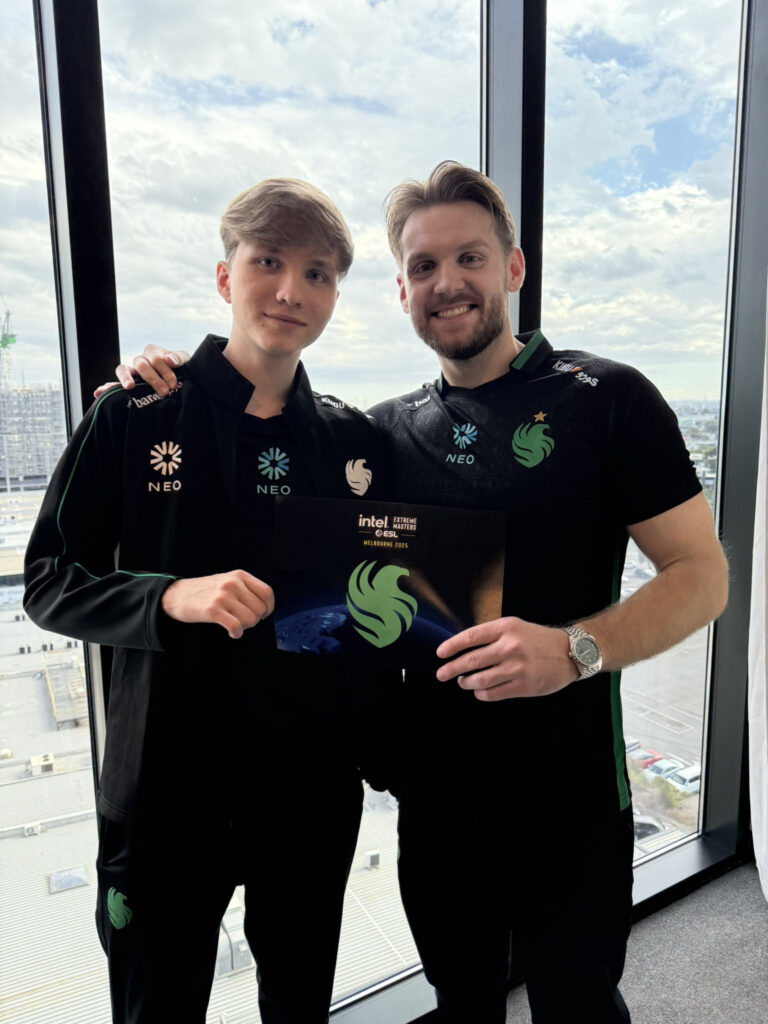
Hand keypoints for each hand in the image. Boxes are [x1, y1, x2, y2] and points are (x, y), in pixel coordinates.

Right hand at [93, 345, 190, 397]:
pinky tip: (98, 393)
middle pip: (141, 365)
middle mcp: (141, 360)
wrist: (182, 380)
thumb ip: (178, 357)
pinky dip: (107, 387)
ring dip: (126, 378)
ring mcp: (133, 372)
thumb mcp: (184, 361)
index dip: (164, 370)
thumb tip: (168, 360)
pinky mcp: (130, 384)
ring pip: (123, 369)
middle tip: (165, 391)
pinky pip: (114, 384)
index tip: (173, 383)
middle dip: (153, 379)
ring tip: (129, 387)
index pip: (154, 357)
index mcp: (153, 352)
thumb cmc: (181, 368)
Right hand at [161, 570, 274, 638]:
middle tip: (242, 621)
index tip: (261, 615)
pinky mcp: (213, 610)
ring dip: (244, 627)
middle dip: (254, 620)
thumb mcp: (227, 581)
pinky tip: (231, 633)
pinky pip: (236, 627)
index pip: (267, 593)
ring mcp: (222, 596)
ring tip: (234, 624)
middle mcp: (233, 583)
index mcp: (239, 575)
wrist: (176, 595)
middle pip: (260, 610)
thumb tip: (266, 608)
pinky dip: (237, 634)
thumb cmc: (205, 592)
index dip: (268, 608)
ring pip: (250, 620)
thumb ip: (246, 589)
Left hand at [435, 617, 576, 700]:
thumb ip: (491, 636)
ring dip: (466, 682)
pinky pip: (494, 693)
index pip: (471, 636)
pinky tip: (479, 691)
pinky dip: (481, 694)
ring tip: (462, 682)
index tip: (440, 653)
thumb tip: (462, 648)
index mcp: (506, 628)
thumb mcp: (515, 627)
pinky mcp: (524, 685)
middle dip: (452, 668)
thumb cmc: (537, 639)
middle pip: (472, 660)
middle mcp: (510, 646)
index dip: (452, 646)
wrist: (570, 653)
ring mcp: (517, 667)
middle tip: (441, 674)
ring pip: (480, 679)